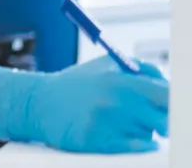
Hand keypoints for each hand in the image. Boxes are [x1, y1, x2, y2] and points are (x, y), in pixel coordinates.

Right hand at [0, 56, 168, 153]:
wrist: (37, 102)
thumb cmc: (75, 84)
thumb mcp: (107, 66)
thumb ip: (141, 71)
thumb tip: (172, 84)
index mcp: (122, 81)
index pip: (169, 95)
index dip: (177, 103)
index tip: (177, 107)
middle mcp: (117, 103)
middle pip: (165, 121)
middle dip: (163, 121)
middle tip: (156, 119)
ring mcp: (107, 124)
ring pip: (148, 136)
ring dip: (143, 132)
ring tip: (121, 123)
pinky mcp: (97, 142)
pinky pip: (133, 149)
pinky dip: (136, 145)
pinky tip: (126, 137)